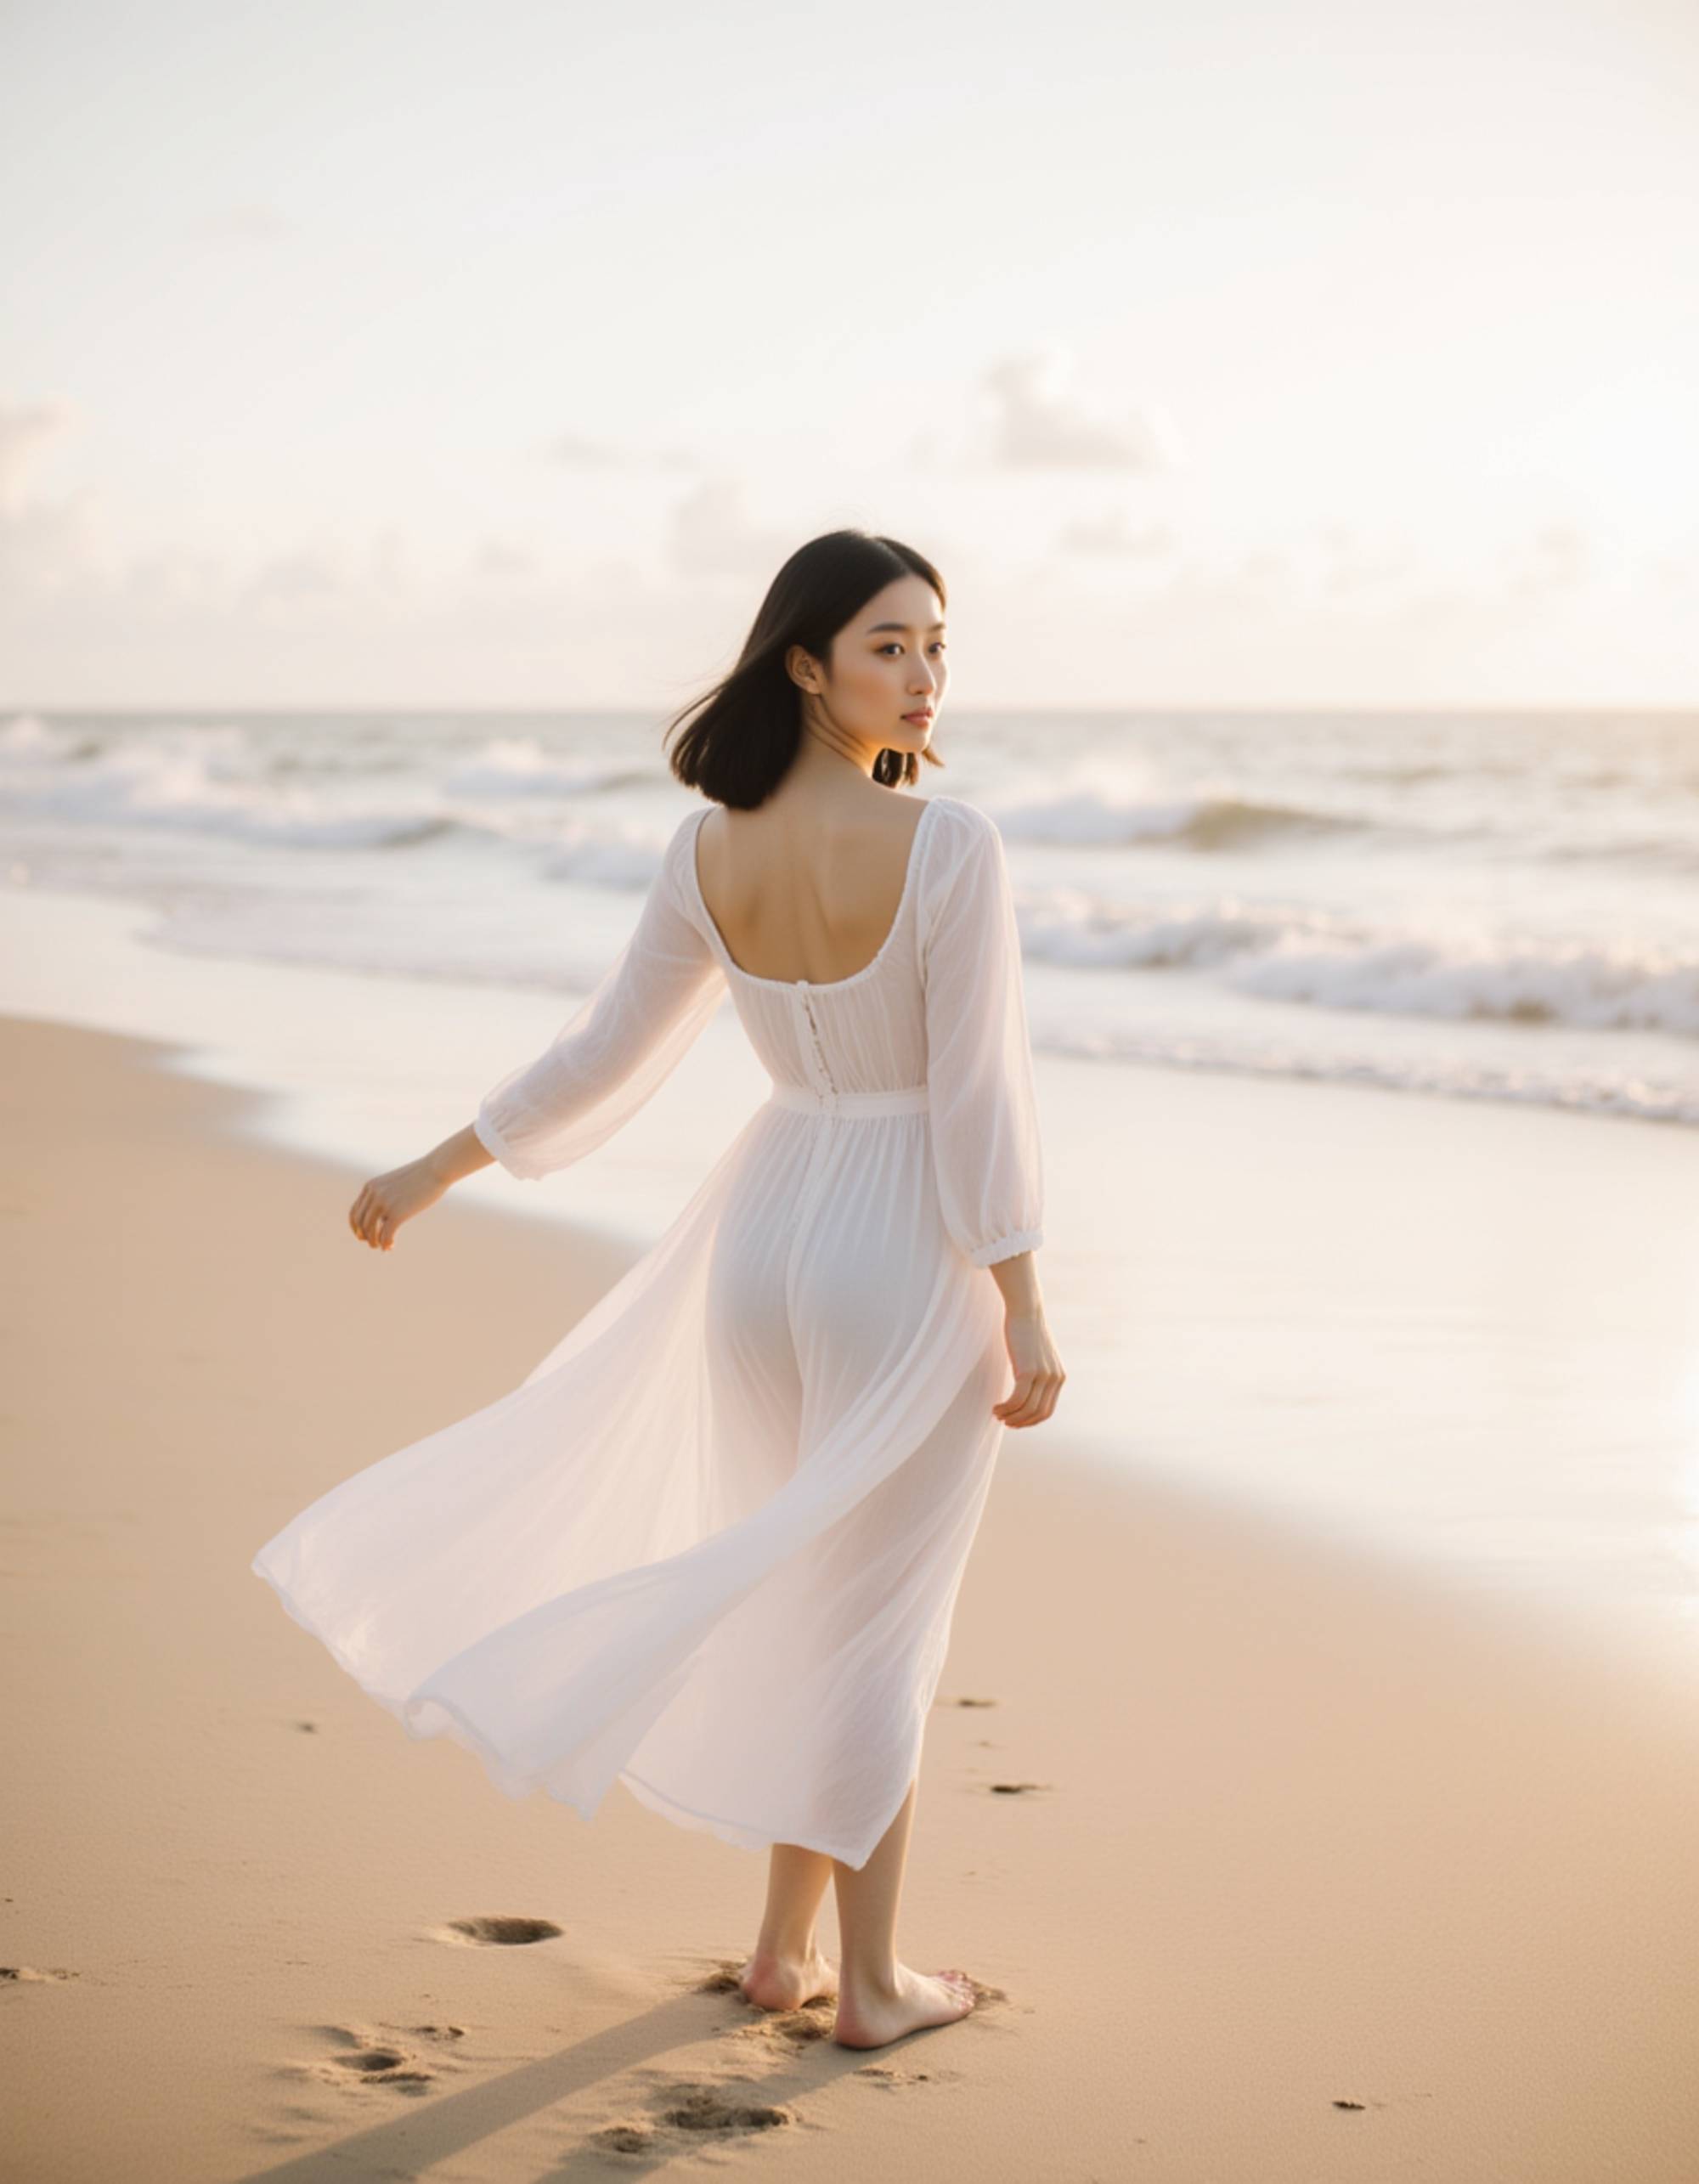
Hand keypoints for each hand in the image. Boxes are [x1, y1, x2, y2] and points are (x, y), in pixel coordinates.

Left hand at [349, 1157, 447, 1252]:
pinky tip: (390, 1247)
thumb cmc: (421, 1175)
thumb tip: (384, 1219)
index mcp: (371, 1186)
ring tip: (381, 1247)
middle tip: (372, 1244)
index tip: (362, 1235)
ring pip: (370, 1230)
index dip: (355, 1227)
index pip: (355, 1211)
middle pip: (360, 1222)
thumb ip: (387, 1197)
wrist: (437, 1169)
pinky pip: (386, 1234)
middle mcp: (374, 1194)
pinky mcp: (398, 1213)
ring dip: (373, 1242)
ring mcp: (385, 1203)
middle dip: (364, 1236)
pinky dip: (386, 1243)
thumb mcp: (397, 1184)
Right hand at [993, 1309, 1064, 1428]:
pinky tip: (996, 1406)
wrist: (1026, 1310)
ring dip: (1010, 1416)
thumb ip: (1037, 1371)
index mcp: (1059, 1377)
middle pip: (1038, 1413)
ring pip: (1026, 1409)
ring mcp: (1043, 1375)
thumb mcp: (1037, 1354)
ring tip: (997, 1414)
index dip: (1030, 1420)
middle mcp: (1055, 1378)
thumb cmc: (1027, 1330)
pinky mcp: (1028, 1371)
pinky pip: (1016, 1399)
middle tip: (1005, 1422)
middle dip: (1021, 1422)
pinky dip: (1006, 1408)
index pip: (1047, 1410)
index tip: (1016, 1421)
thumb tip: (1026, 1385)